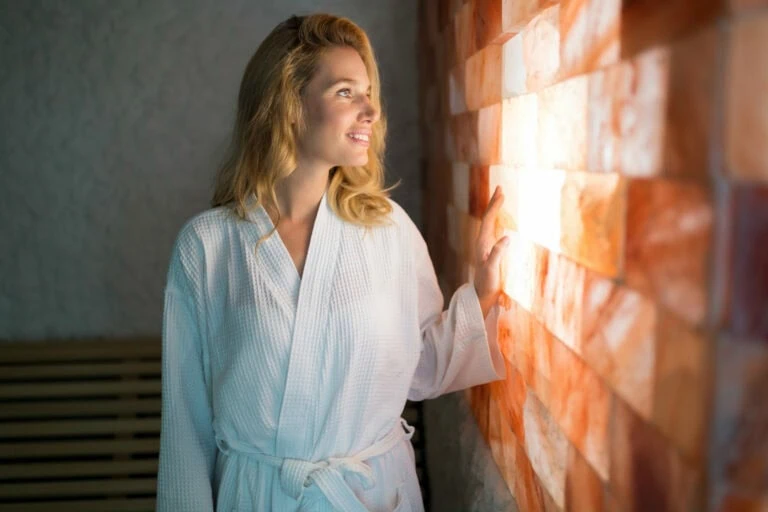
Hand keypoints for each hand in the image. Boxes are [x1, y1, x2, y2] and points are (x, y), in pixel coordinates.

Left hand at [473, 186, 508, 317]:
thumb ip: (497, 254)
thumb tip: (507, 237)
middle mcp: (482, 242)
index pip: (488, 219)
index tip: (501, 192)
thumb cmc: (487, 284)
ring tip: (500, 198)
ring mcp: (486, 246)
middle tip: (499, 187)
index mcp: (482, 243)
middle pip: (487, 217)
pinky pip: (493, 230)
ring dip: (495, 210)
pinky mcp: (490, 251)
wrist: (482, 296)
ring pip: (490, 223)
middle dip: (494, 202)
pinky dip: (498, 220)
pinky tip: (501, 220)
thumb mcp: (492, 269)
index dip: (495, 205)